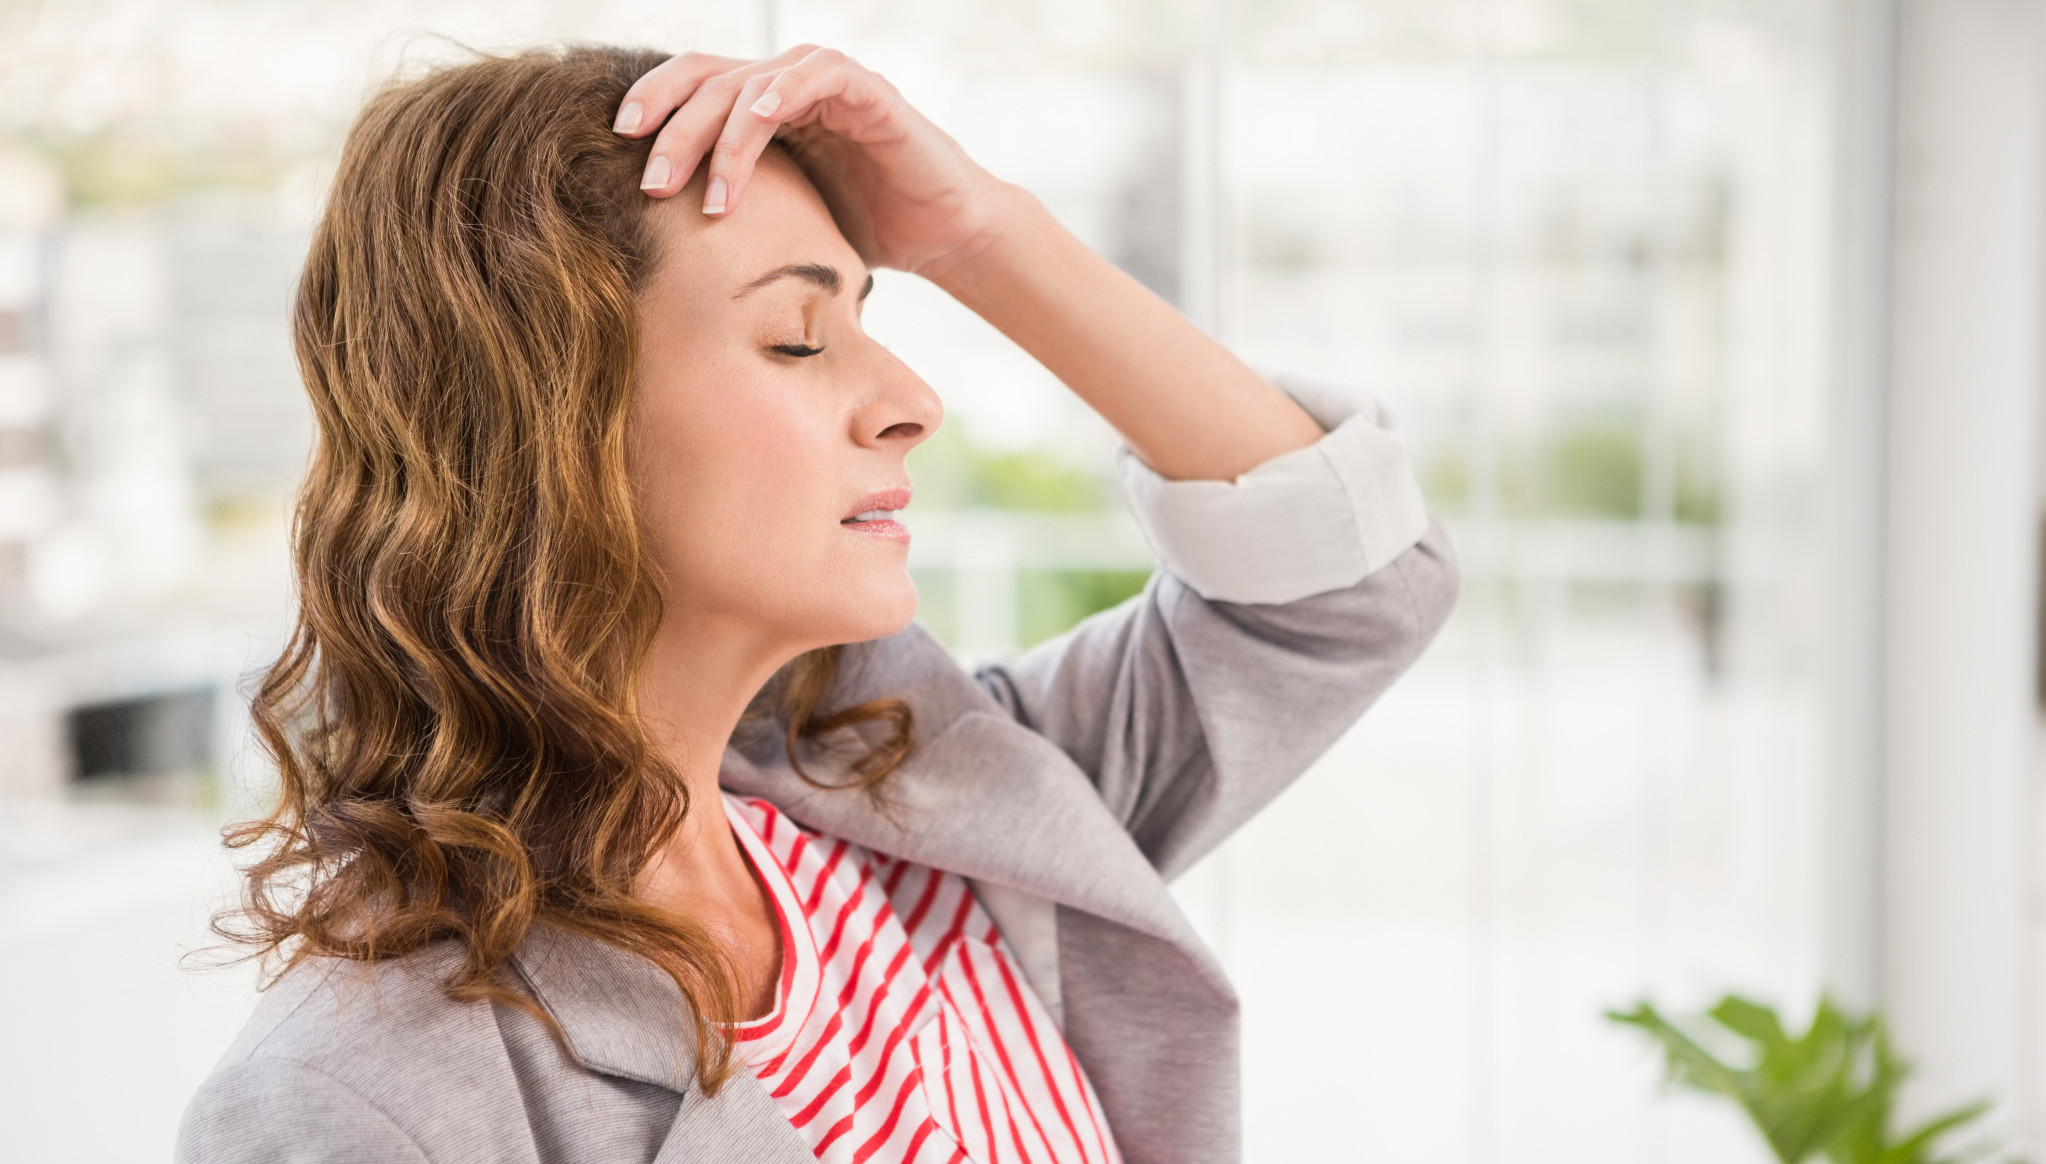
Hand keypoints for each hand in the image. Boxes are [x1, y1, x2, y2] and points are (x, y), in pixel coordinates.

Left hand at [614, 46, 1012, 277]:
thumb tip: (648, 251)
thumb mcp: (779, 221)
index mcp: (762, 109)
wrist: (943, 237)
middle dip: (673, 130)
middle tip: (650, 182)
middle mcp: (789, 86)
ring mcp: (828, 84)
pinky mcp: (869, 93)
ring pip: (754, 82)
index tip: (614, 146)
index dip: (652, 104)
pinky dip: (783, 94)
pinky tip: (759, 124)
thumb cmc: (863, 231)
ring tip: (706, 193)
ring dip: (721, 135)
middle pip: (710, 80)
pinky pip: (817, 75)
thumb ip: (727, 213)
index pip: (692, 86)